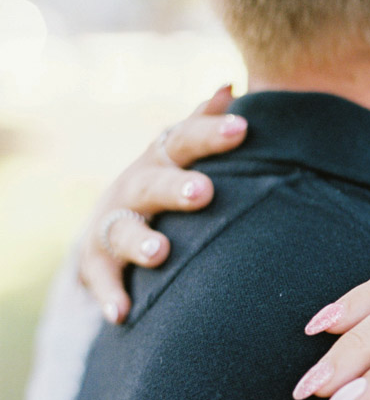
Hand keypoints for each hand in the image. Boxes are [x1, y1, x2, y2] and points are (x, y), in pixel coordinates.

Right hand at [79, 85, 247, 323]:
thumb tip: (231, 86)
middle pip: (153, 184)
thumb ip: (203, 123)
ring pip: (122, 230)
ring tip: (159, 252)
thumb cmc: (165, 180)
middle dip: (176, 187)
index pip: (184, 140)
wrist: (111, 222)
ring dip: (139, 241)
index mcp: (161, 159)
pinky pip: (100, 280)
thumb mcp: (179, 152)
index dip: (210, 134)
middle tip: (204, 192)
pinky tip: (121, 313)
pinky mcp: (97, 262)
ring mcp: (112, 224)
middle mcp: (134, 187)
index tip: (243, 128)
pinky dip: (109, 295)